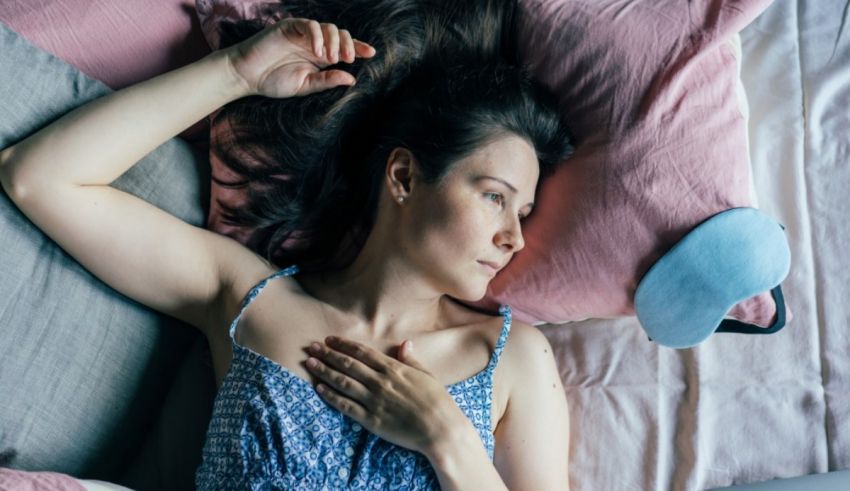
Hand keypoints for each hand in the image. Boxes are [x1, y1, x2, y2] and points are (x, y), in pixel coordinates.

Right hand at [223, 17, 376, 97]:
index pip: (344, 49)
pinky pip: (310, 25)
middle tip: (349, 58)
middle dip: (349, 44)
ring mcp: (303, 34)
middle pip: (340, 35)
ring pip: (328, 27)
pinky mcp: (290, 27)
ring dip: (334, 41)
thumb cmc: (274, 82)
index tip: (371, 53)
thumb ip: (326, 81)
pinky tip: (317, 51)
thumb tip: (351, 79)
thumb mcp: (305, 86)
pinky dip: (317, 36)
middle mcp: (314, 43)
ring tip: (331, 57)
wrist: (248, 76)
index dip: (359, 48)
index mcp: (320, 57)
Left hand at [305, 336, 470, 455]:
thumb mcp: (426, 375)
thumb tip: (404, 343)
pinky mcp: (371, 420)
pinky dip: (331, 396)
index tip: (330, 339)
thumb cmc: (437, 401)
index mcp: (393, 369)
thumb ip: (411, 360)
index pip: (362, 353)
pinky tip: (319, 389)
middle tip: (311, 347)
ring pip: (343, 382)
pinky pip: (346, 406)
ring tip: (309, 363)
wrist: (440, 429)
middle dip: (328, 354)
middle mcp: (380, 382)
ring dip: (324, 371)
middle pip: (348, 364)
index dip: (344, 345)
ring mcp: (374, 401)